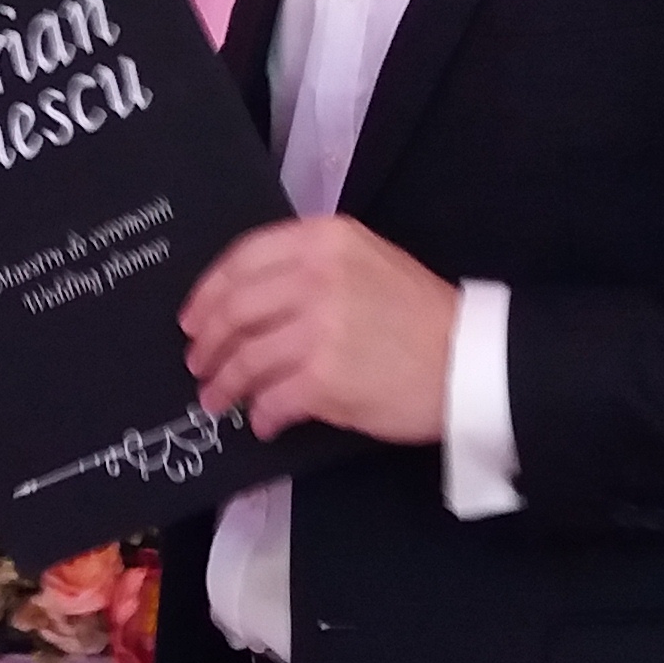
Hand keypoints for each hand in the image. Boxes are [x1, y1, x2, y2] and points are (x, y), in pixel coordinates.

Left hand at [181, 218, 459, 446]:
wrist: (470, 360)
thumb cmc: (422, 316)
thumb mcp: (368, 262)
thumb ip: (309, 268)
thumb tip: (245, 302)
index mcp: (325, 240)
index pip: (243, 258)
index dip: (208, 292)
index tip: (192, 317)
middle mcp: (316, 277)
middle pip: (234, 309)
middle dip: (208, 343)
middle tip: (198, 363)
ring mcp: (318, 328)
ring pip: (244, 358)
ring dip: (224, 385)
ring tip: (217, 400)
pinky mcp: (323, 378)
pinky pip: (270, 399)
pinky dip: (260, 415)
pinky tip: (262, 422)